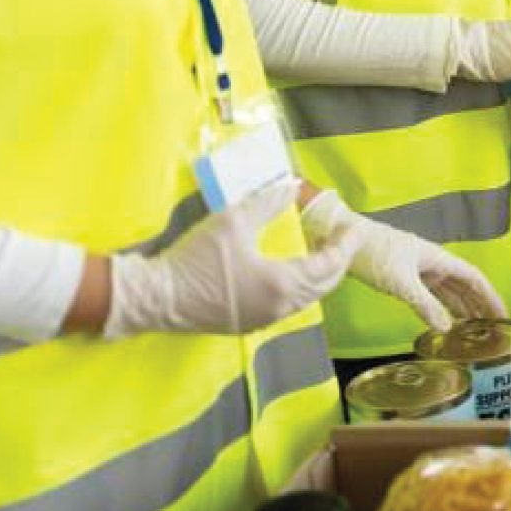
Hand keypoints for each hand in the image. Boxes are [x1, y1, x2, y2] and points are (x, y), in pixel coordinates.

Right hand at [105, 181, 356, 338]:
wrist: (156, 297)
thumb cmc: (196, 259)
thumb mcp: (232, 222)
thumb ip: (268, 202)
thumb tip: (293, 187)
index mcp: (282, 283)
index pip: (330, 264)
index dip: (346, 244)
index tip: (354, 227)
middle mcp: (280, 306)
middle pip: (325, 285)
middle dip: (338, 260)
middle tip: (341, 236)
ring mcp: (265, 318)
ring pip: (308, 298)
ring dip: (321, 275)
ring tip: (322, 249)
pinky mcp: (249, 323)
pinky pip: (289, 304)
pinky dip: (302, 286)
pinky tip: (294, 270)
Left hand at [301, 192, 506, 330]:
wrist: (344, 239)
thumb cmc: (374, 253)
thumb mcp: (401, 282)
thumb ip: (425, 305)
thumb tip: (447, 328)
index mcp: (438, 258)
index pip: (473, 277)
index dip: (490, 295)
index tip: (503, 313)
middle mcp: (432, 263)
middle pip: (464, 284)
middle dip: (480, 304)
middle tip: (494, 326)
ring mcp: (419, 269)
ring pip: (448, 290)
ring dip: (462, 307)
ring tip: (475, 327)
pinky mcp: (404, 276)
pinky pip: (431, 294)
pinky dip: (441, 307)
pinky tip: (444, 319)